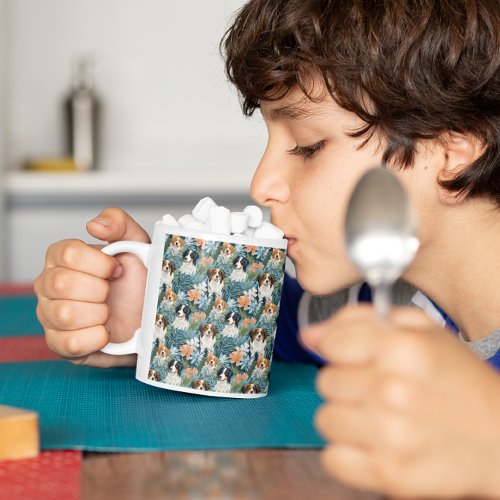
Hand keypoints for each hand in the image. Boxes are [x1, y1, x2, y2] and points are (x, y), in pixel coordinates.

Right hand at [34, 208, 149, 367]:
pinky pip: (70, 342)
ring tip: (108, 312)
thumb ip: (119, 224)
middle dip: (99, 289)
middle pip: (62, 283)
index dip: (100, 263)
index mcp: (62, 257)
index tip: (116, 269)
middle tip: (112, 292)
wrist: (150, 318)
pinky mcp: (59, 344)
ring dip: (99, 314)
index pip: (68, 253)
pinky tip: (106, 331)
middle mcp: (49, 284)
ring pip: (64, 314)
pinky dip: (96, 337)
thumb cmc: (138, 281)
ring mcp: (50, 315)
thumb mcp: (137, 245)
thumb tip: (95, 225)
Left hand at [301, 305, 499, 496]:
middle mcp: (391, 389)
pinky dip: (347, 453)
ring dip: (346, 417)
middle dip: (347, 382)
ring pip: (325, 419)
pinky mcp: (390, 474)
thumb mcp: (420, 329)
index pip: (330, 344)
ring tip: (378, 416)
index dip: (342, 350)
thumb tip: (310, 334)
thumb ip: (358, 319)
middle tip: (377, 388)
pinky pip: (332, 459)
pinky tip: (373, 443)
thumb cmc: (458, 379)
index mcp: (400, 347)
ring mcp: (390, 435)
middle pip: (326, 381)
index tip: (358, 357)